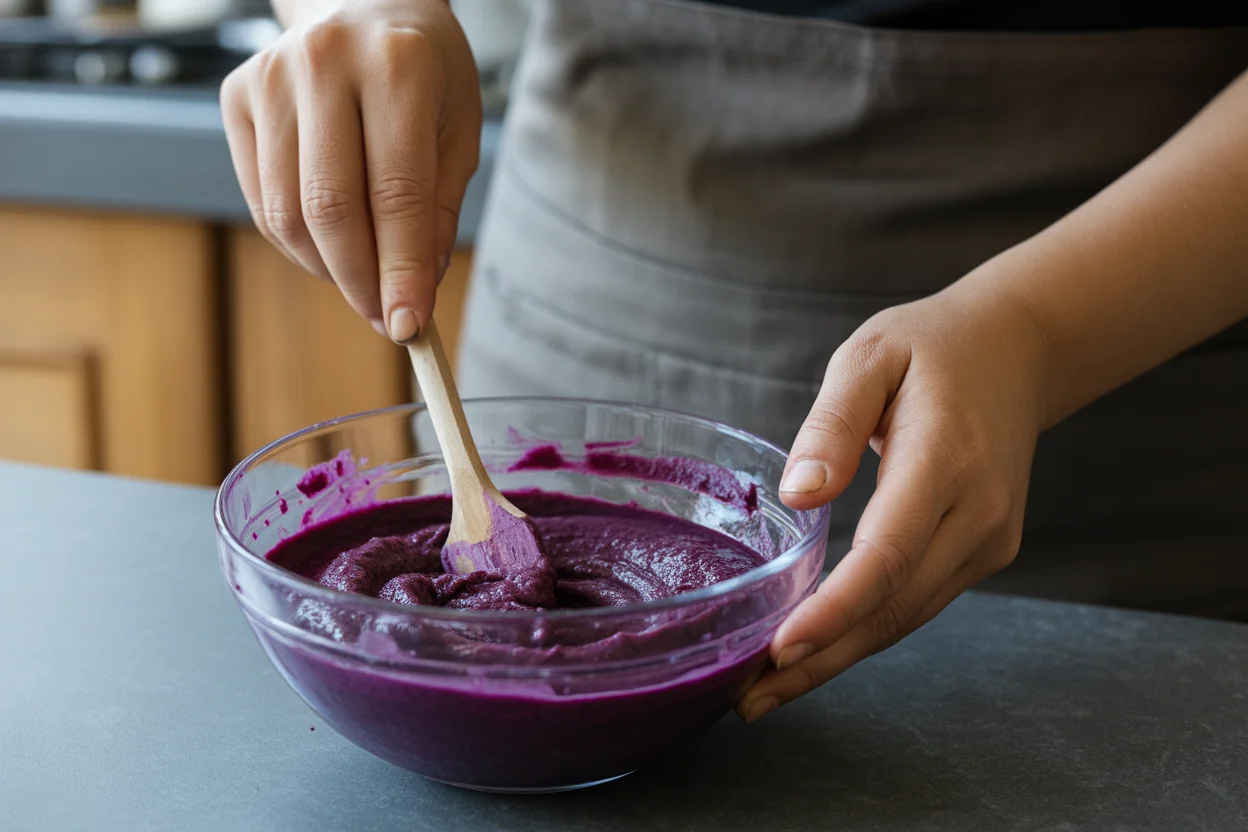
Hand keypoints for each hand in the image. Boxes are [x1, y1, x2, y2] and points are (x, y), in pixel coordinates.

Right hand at [220, 0, 481, 341]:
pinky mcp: (236, 97)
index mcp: (398, 67)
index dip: (401, 272)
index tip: (409, 326)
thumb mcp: (458, 133)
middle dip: (361, 282)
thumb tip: (411, 296)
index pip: (397, 195)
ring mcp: (270, 77)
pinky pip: (262, 203)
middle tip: (385, 319)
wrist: (364, 3)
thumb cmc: (424, 76)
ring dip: (329, 269)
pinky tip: (332, 243)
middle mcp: (325, 63)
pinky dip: (299, 244)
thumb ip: (436, 214)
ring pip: (288, 215)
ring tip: (365, 277)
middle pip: (330, 209)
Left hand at [737, 283, 1048, 721]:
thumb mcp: (871, 356)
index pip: (889, 552)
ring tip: (764, 692)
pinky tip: (816, 652)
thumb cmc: (931, 348)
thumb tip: (799, 495)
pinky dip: (864, 634)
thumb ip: (832, 422)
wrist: (1017, 353)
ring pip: (906, 617)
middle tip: (747, 699)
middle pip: (894, 606)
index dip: (836, 607)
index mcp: (947, 460)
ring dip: (837, 658)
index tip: (780, 646)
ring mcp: (989, 540)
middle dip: (821, 657)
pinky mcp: (983, 551)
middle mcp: (979, 514)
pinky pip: (917, 603)